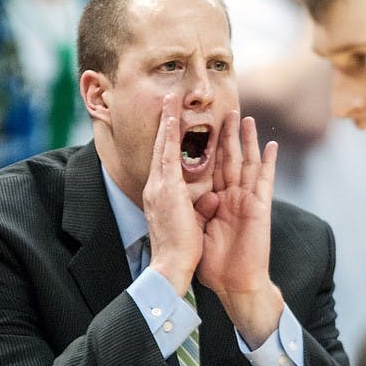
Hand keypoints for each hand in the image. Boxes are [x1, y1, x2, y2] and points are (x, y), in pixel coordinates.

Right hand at [143, 93, 203, 294]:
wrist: (170, 266)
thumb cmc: (180, 250)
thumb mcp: (188, 223)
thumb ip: (196, 207)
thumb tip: (209, 199)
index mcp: (161, 196)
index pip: (166, 162)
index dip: (168, 140)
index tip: (172, 122)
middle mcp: (156, 187)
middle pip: (161, 148)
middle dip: (165, 123)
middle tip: (169, 100)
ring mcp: (158, 186)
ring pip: (163, 146)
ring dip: (167, 121)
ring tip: (171, 99)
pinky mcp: (166, 189)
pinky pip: (169, 155)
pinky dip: (170, 134)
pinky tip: (172, 116)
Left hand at [195, 111, 280, 345]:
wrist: (233, 283)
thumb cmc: (214, 263)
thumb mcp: (198, 230)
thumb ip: (200, 210)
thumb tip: (203, 195)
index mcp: (215, 201)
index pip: (209, 167)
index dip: (206, 147)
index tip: (200, 126)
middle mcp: (231, 197)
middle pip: (229, 158)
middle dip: (227, 134)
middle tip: (226, 110)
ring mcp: (246, 201)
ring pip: (247, 163)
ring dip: (248, 140)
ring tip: (247, 118)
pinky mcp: (259, 208)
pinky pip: (265, 181)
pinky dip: (269, 162)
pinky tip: (272, 146)